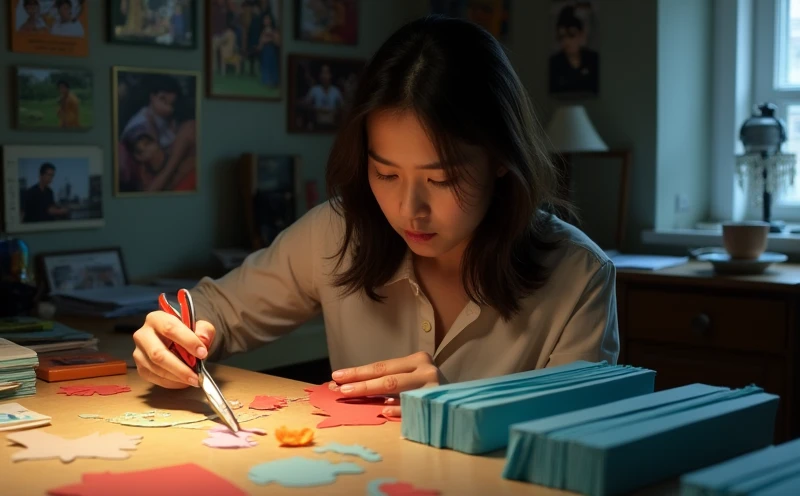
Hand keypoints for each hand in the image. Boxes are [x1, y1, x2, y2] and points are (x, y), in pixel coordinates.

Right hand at [132, 310, 214, 388]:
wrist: (178, 341)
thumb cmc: (188, 333)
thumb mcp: (200, 326)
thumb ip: (204, 331)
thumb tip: (202, 340)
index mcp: (156, 318)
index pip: (170, 328)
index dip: (187, 341)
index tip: (203, 353)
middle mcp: (142, 334)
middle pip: (158, 353)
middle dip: (179, 367)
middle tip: (197, 375)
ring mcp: (139, 352)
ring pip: (156, 368)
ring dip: (177, 377)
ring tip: (194, 380)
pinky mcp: (140, 367)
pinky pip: (154, 378)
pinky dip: (171, 382)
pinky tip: (184, 381)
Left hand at [331, 351, 445, 416]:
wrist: (460, 400)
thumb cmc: (427, 388)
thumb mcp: (410, 378)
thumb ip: (387, 380)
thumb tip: (350, 385)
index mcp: (417, 360)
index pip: (381, 366)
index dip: (358, 372)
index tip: (337, 376)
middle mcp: (426, 370)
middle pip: (387, 376)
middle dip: (360, 382)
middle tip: (339, 388)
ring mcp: (432, 387)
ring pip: (397, 388)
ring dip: (372, 392)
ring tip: (351, 394)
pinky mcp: (436, 404)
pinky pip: (412, 407)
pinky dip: (397, 409)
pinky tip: (383, 410)